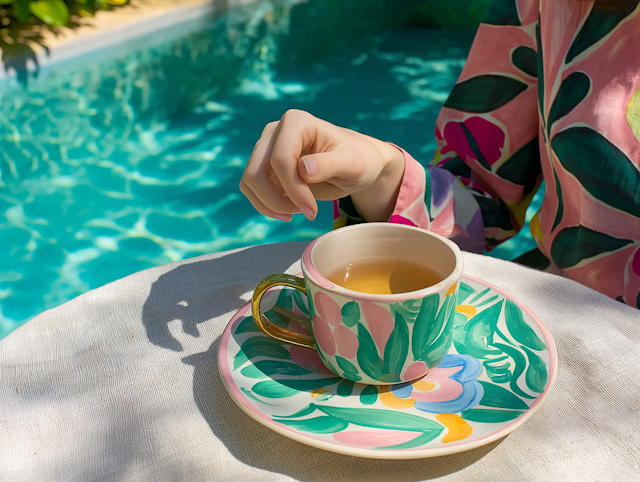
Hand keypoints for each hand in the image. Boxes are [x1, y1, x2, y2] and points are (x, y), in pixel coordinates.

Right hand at [240, 109, 404, 222]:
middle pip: (256, 171)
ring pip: (249, 182)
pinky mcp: (264, 167)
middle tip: (305, 213)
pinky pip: (251, 189)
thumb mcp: (353, 163)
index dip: (293, 188)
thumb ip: (329, 165)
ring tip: (297, 212)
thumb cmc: (358, 160)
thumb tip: (303, 170)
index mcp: (297, 122)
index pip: (281, 159)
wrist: (356, 165)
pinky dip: (265, 205)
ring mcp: (267, 149)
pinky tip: (288, 211)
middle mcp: (275, 131)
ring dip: (269, 204)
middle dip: (276, 199)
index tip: (312, 210)